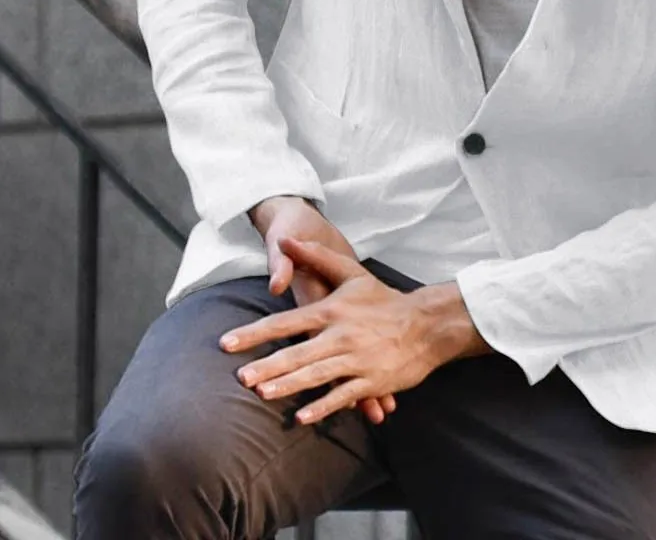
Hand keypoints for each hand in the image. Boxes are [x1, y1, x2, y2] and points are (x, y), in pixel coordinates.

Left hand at [220, 238, 441, 425]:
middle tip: (241, 378)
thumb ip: (316, 256)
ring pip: (317, 374)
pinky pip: (343, 395)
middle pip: (298, 352)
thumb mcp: (352, 273)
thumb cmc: (384, 300)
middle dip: (268, 366)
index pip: (287, 321)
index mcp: (333, 309)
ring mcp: (356, 359)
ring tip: (263, 394)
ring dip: (289, 385)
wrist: (427, 324)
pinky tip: (303, 416)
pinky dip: (323, 406)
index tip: (227, 343)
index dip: (256, 332)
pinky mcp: (371, 381)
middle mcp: (342, 335)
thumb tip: (286, 239)